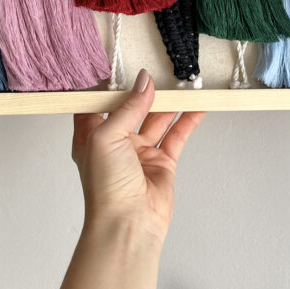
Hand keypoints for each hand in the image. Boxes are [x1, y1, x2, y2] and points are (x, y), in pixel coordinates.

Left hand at [73, 70, 203, 244]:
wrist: (128, 223)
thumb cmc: (105, 186)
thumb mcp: (107, 136)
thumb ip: (128, 107)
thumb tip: (144, 81)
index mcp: (91, 135)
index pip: (99, 103)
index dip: (110, 85)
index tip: (122, 64)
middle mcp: (115, 142)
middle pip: (132, 108)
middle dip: (146, 91)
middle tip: (162, 71)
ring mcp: (139, 152)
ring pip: (157, 119)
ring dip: (170, 103)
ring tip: (186, 83)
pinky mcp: (162, 162)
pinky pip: (176, 135)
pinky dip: (187, 120)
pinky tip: (198, 105)